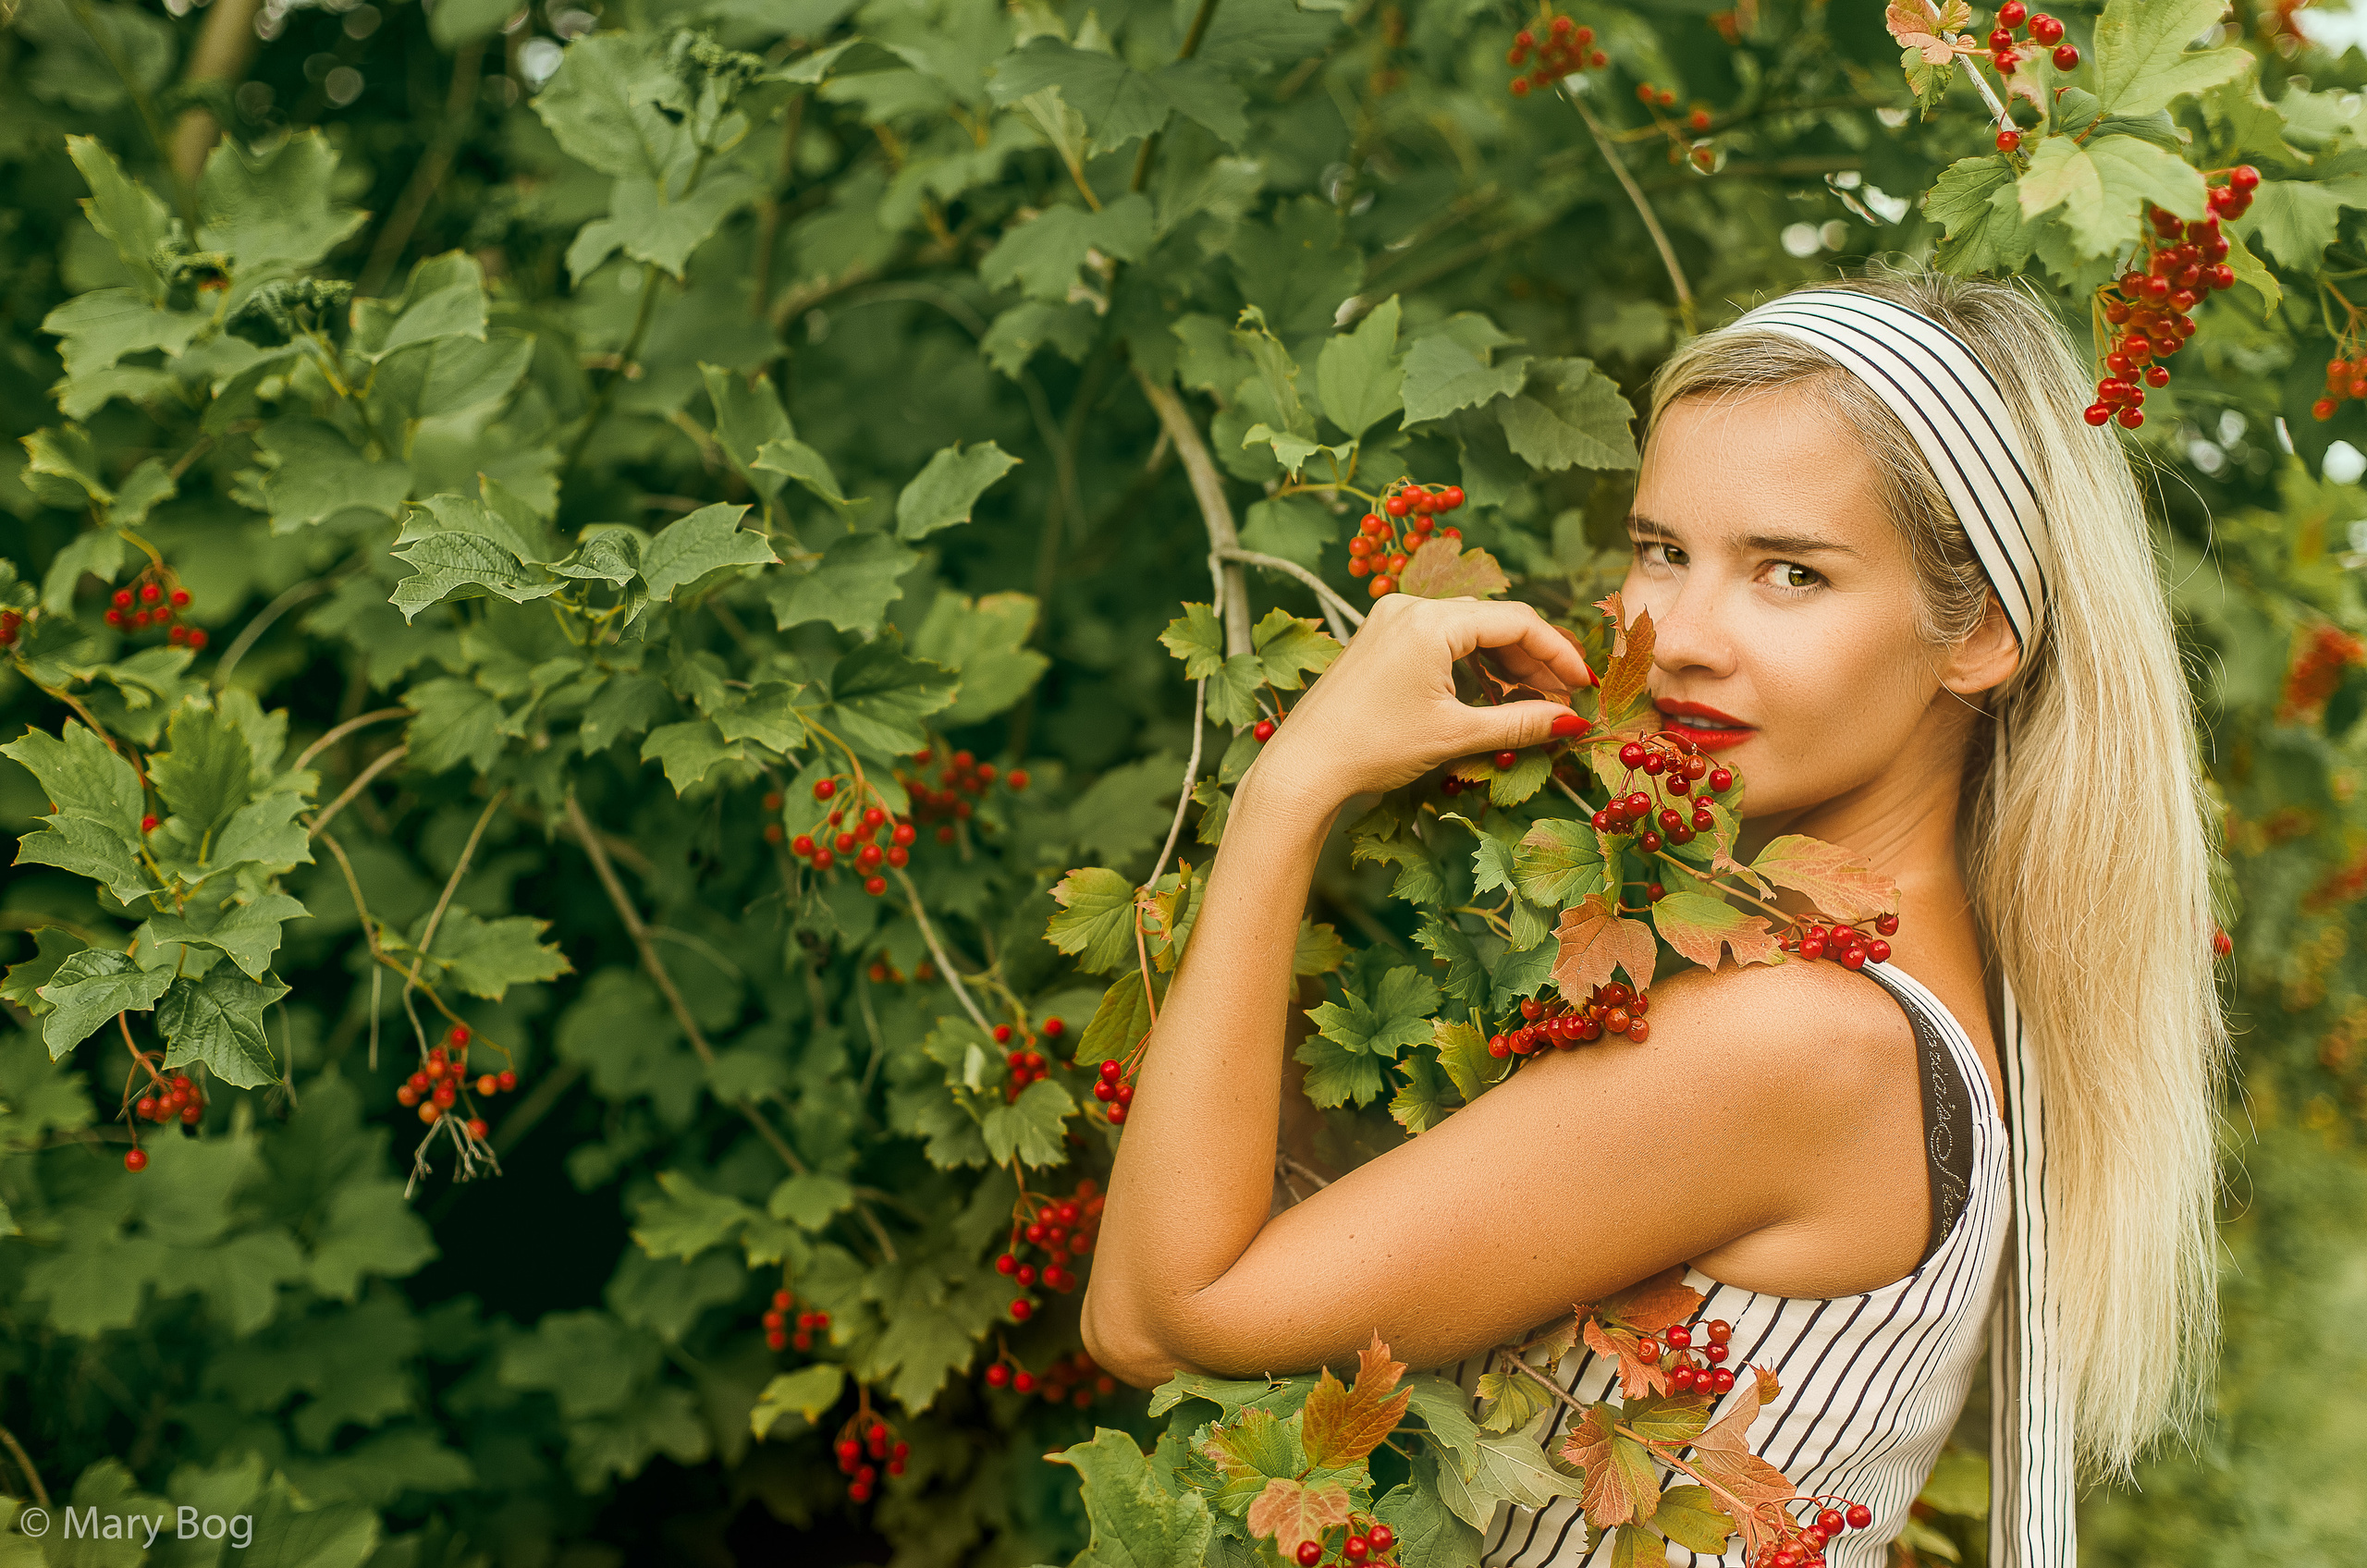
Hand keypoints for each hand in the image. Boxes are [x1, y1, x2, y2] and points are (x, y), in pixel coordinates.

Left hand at [1249, 595, 1593, 815]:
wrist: (1303, 768)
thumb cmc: (1374, 748)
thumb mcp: (1455, 735)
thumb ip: (1520, 723)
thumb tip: (1572, 722)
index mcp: (1430, 621)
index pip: (1515, 620)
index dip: (1558, 652)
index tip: (1585, 684)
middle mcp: (1408, 607)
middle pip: (1492, 622)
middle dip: (1532, 660)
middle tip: (1562, 700)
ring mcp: (1389, 620)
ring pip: (1466, 631)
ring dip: (1502, 664)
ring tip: (1530, 704)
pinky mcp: (1378, 639)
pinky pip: (1438, 641)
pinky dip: (1469, 666)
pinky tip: (1489, 697)